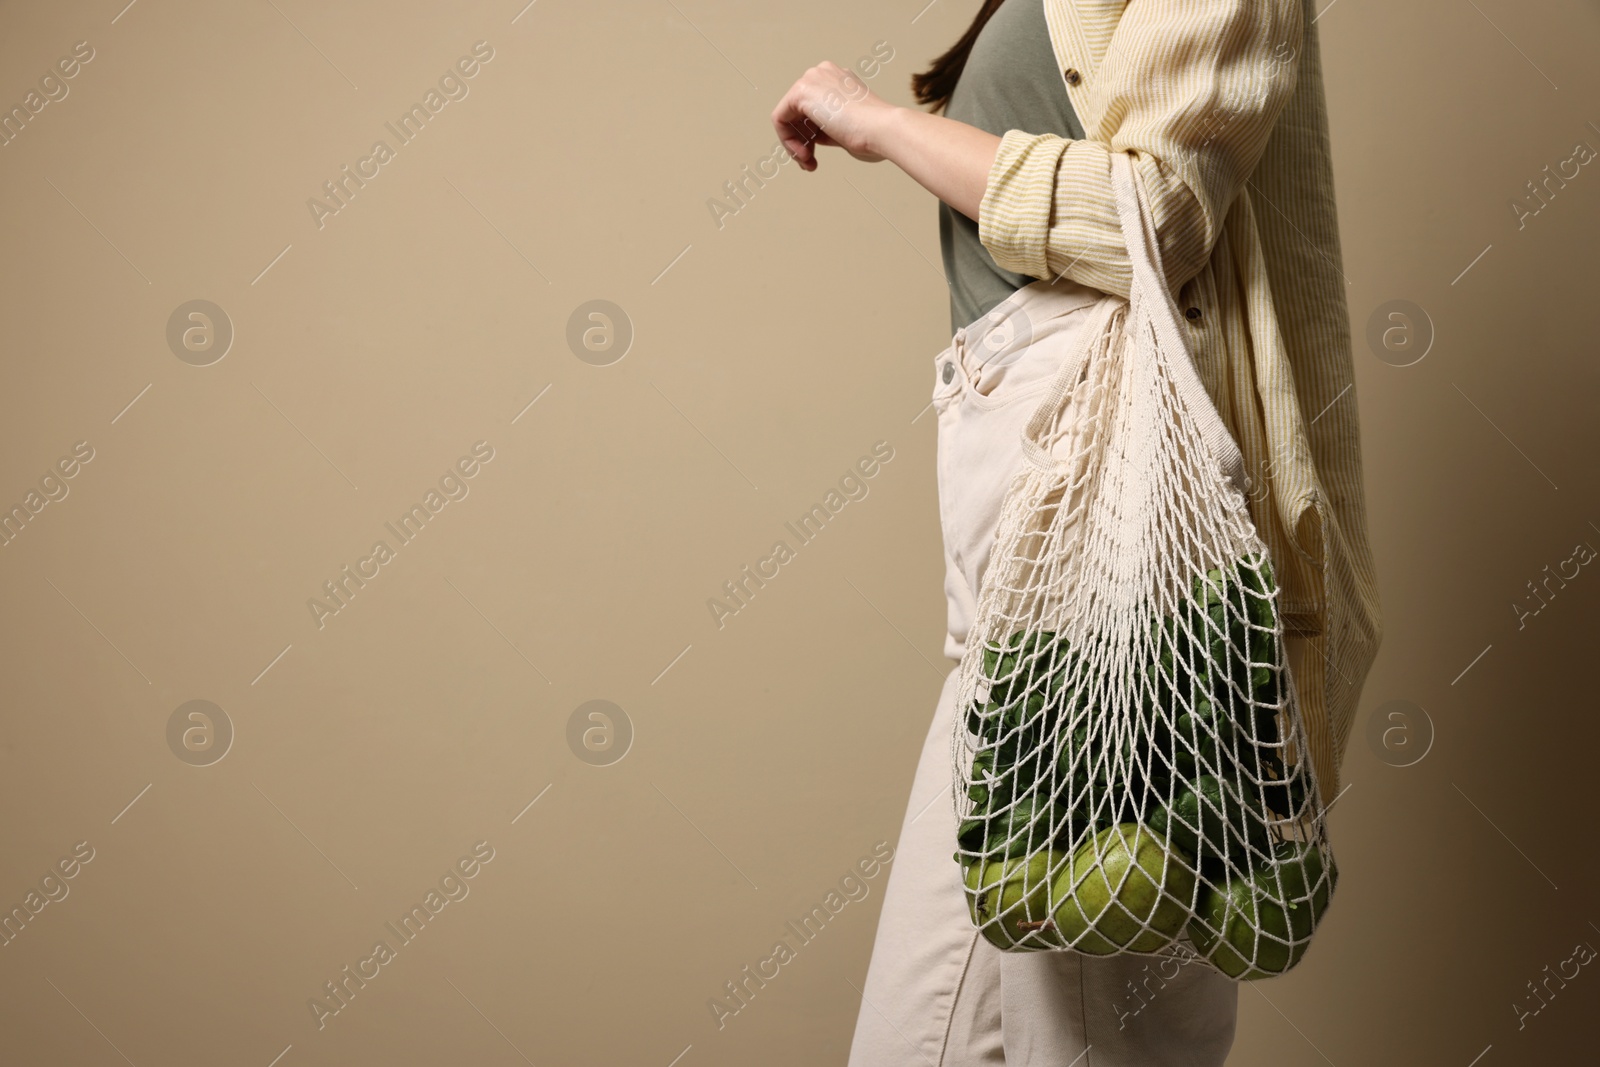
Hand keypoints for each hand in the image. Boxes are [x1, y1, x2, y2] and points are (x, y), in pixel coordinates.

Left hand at [771, 60, 898, 169]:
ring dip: (794, 145)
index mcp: (839, 79)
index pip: (812, 108)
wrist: (883, 129)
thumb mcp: (846, 128)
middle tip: (809, 163)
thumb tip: (811, 135)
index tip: (815, 157)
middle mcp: (824, 73)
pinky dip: (787, 141)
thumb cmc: (874, 134)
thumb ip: (826, 126)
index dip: (809, 137)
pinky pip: (779, 119)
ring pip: (787, 116)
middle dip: (801, 141)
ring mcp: (812, 79)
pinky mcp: (801, 91)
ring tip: (808, 162)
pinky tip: (803, 154)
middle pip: (797, 112)